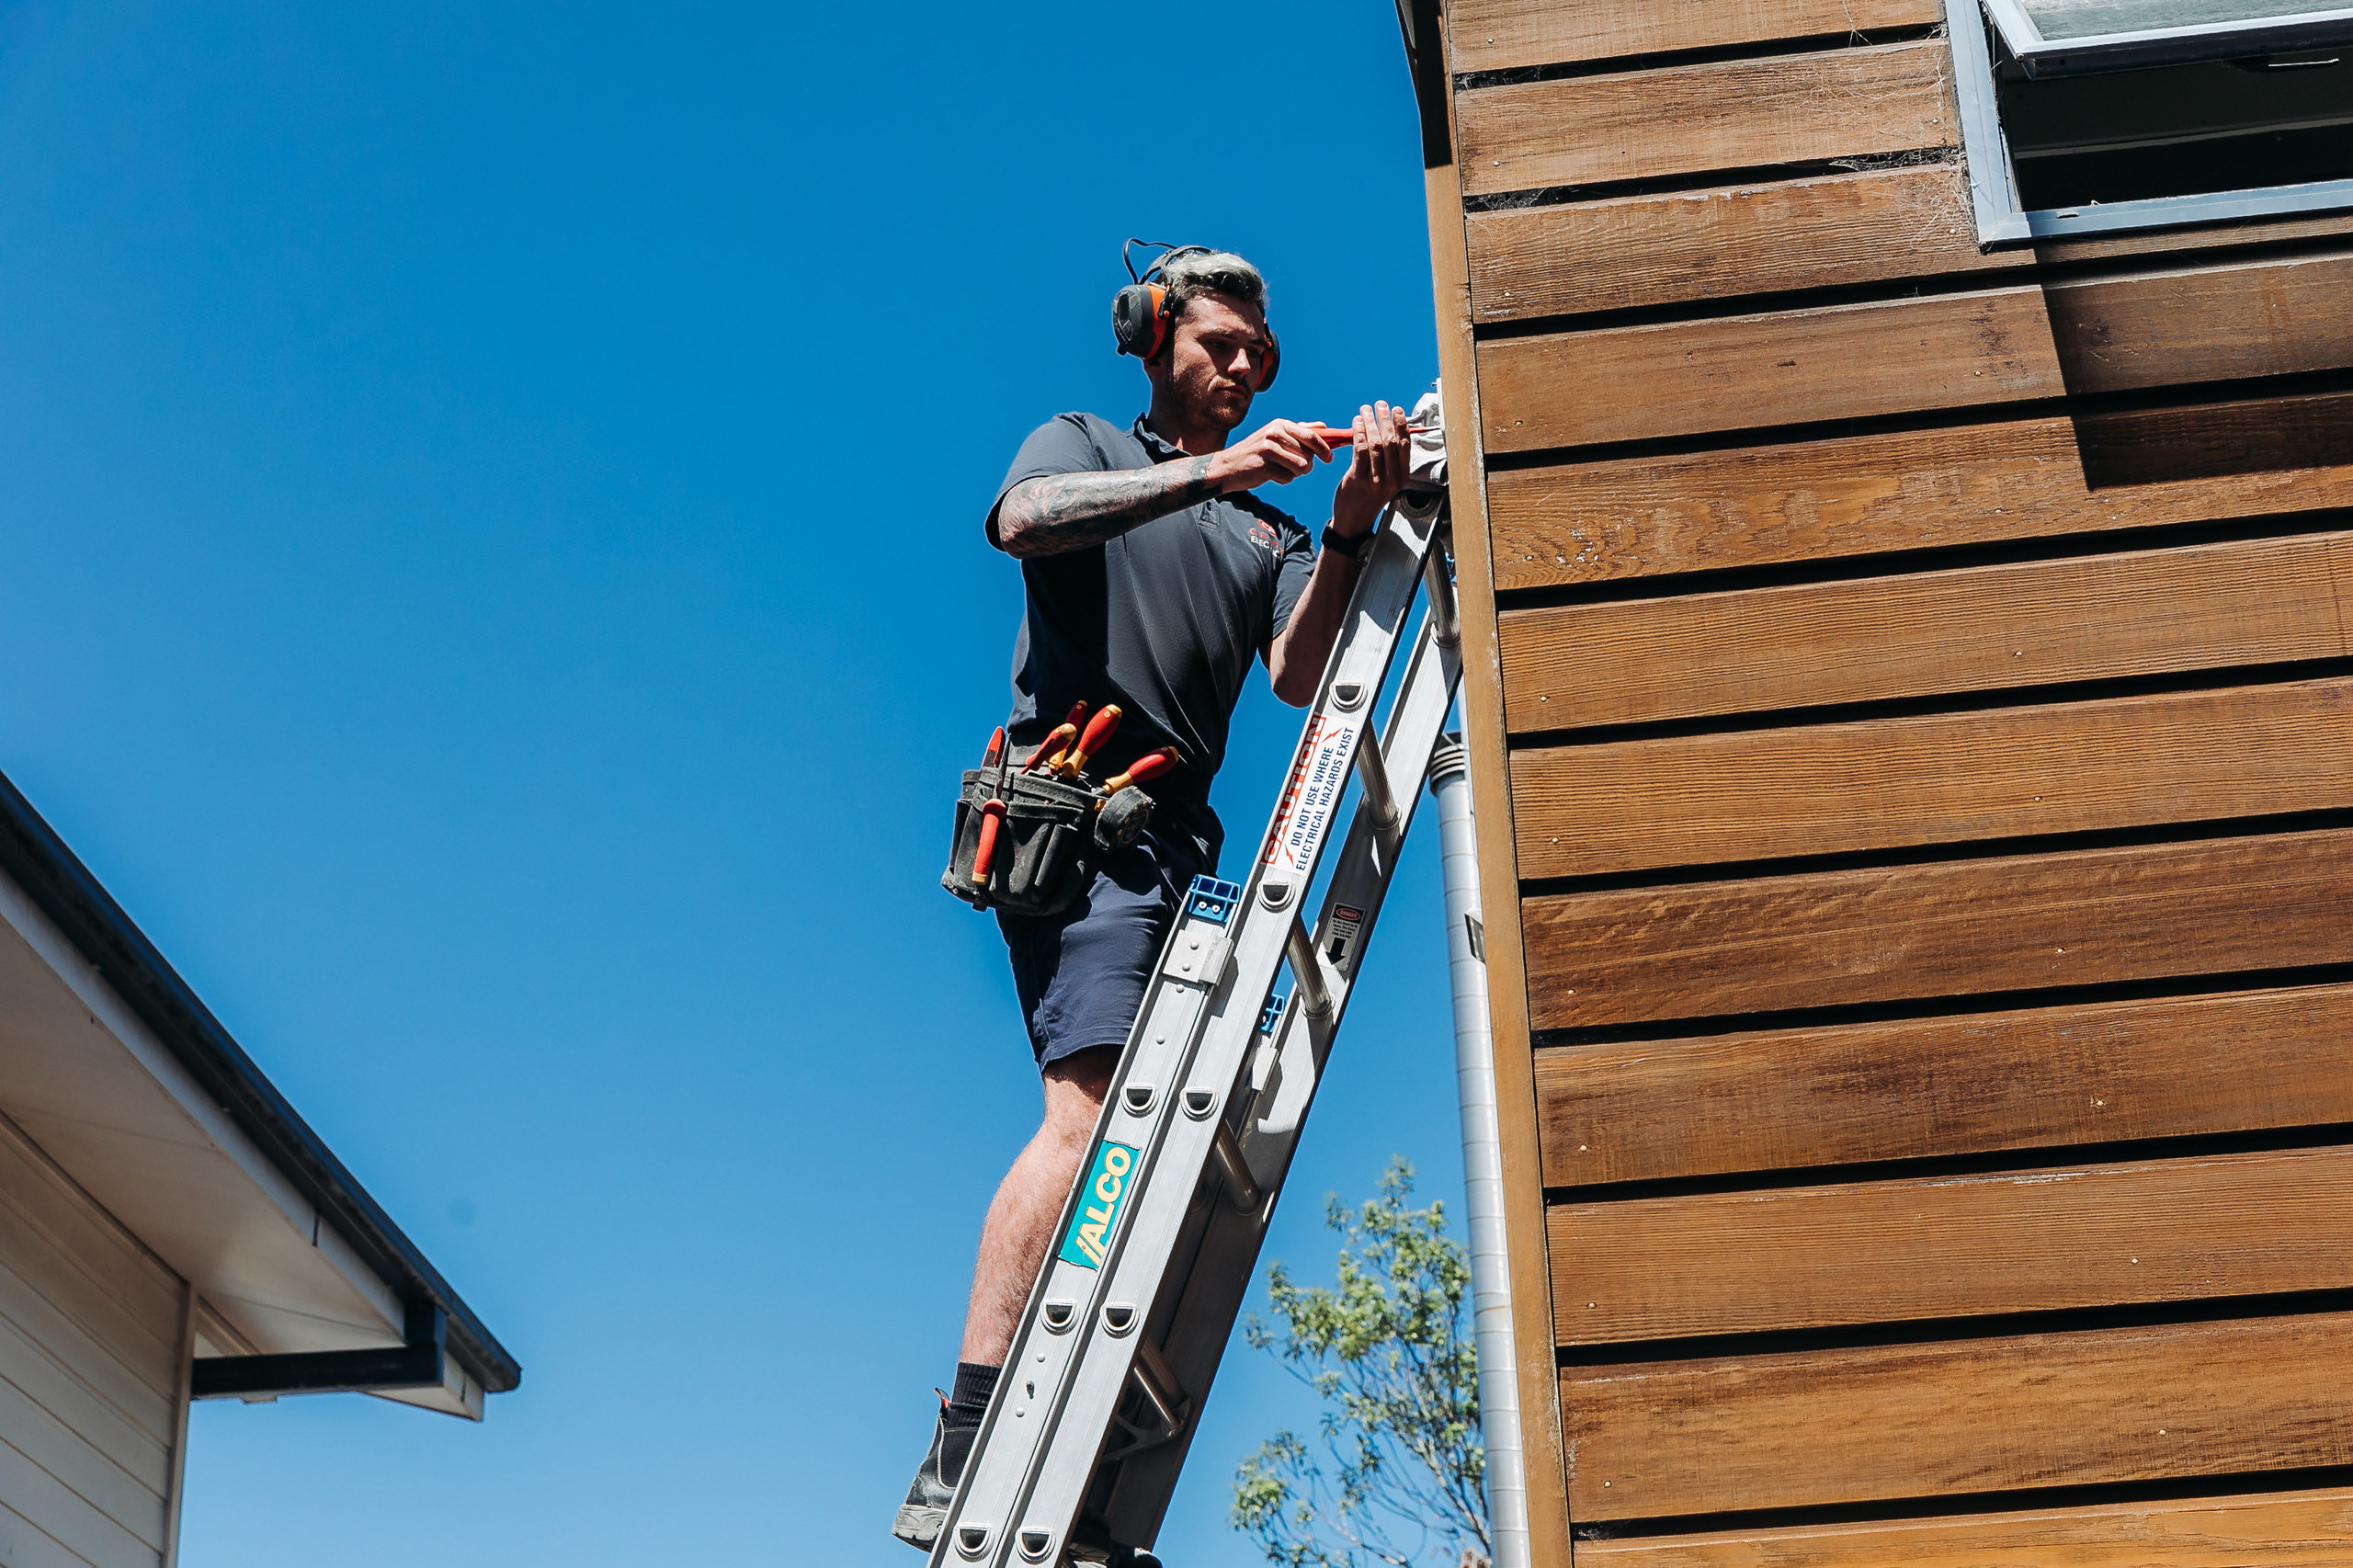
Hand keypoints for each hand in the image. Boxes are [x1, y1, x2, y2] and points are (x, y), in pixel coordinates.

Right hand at [1206, 418, 1334, 492]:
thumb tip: (1323, 427)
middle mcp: (1274, 434)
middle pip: (1308, 454)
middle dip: (1307, 464)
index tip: (1329, 458)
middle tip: (1295, 467)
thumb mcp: (1276, 435)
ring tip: (1281, 469)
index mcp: (1280, 425)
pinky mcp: (1263, 466)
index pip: (1311, 436)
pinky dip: (1283, 480)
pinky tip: (1271, 475)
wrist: (1228, 466)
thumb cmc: (1256, 452)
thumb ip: (1300, 431)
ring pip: (1301, 467)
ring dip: (1295, 473)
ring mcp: (1268, 450)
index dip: (1324, 448)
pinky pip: (1287, 478)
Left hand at [1329, 402, 1407, 538]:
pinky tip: (1356, 423)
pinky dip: (1358, 433)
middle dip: (1385, 419)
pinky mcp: (1357, 479)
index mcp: (1401, 477)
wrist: (1354, 518)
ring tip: (1366, 410)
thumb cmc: (1370, 496)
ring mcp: (1374, 480)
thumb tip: (1389, 428)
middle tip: (1380, 405)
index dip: (1401, 425)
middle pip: (1390, 442)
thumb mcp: (1387, 480)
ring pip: (1374, 444)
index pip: (1405, 445)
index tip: (1397, 410)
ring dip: (1370, 423)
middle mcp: (1390, 479)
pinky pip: (1359, 450)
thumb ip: (1390, 459)